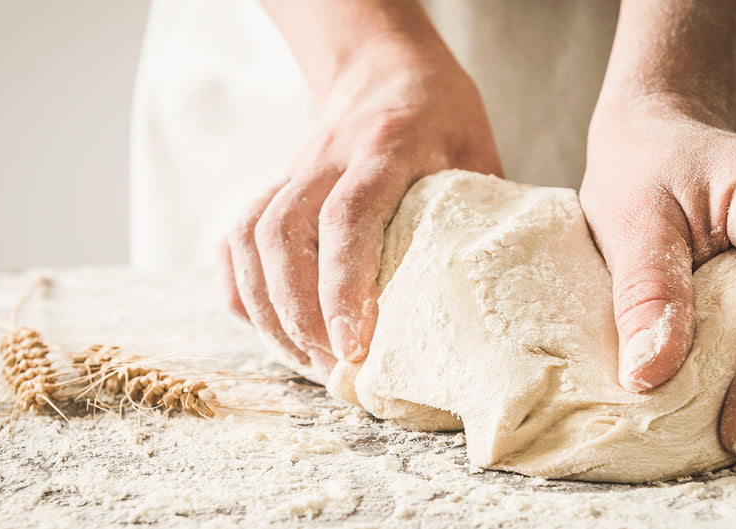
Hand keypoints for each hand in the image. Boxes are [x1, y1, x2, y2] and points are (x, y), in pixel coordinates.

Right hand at [220, 37, 501, 379]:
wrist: (385, 68)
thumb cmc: (444, 118)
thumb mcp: (479, 155)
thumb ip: (483, 218)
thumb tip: (501, 302)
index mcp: (388, 146)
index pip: (348, 217)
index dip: (343, 287)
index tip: (354, 346)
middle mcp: (328, 157)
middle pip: (282, 233)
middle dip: (298, 314)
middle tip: (334, 368)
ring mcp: (294, 171)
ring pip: (249, 239)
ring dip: (269, 311)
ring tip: (308, 360)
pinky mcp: (275, 187)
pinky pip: (235, 240)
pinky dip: (242, 291)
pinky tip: (270, 328)